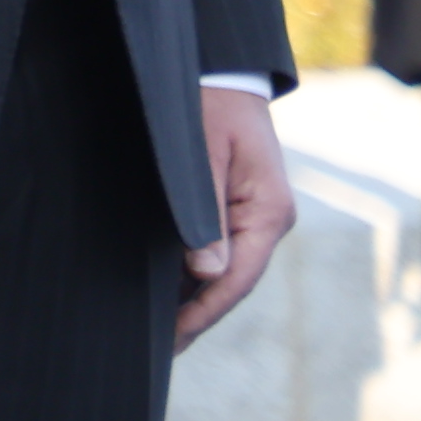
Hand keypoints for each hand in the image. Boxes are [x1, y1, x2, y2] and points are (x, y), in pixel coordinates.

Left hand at [180, 87, 295, 348]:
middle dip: (193, 314)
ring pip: (221, 270)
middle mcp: (266, 220)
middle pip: (230, 282)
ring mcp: (252, 215)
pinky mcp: (234, 208)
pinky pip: (213, 249)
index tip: (172, 339)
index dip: (202, 312)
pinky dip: (189, 272)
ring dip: (188, 297)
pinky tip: (160, 290)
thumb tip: (205, 272)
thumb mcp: (200, 153)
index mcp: (268, 213)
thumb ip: (202, 212)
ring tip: (152, 330)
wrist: (217, 70)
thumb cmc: (204, 103)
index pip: (236, 278)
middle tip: (157, 350)